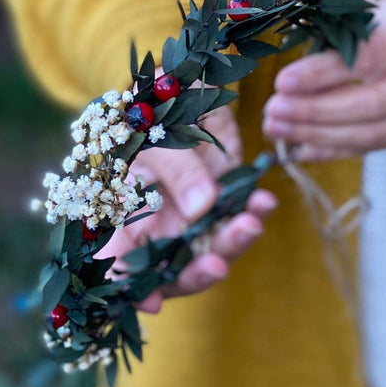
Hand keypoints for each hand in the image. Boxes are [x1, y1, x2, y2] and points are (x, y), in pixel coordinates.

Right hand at [104, 105, 276, 312]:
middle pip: (174, 267)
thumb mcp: (155, 136)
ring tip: (251, 223)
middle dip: (197, 271)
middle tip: (218, 265)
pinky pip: (240, 216)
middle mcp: (159, 226)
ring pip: (212, 248)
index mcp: (125, 216)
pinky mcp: (225, 200)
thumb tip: (202, 208)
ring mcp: (194, 217)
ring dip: (233, 242)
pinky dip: (253, 212)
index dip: (132, 288)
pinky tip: (263, 201)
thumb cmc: (152, 111)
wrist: (184, 84)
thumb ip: (177, 172)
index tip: (152, 302)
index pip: (122, 262)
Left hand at [262, 0, 385, 160]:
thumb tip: (284, 85)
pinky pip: (369, 146)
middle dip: (315, 112)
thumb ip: (329, 40)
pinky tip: (299, 147)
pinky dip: (332, 149)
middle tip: (273, 112)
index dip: (322, 75)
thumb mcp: (355, 12)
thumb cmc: (375, 16)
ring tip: (278, 129)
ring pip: (371, 133)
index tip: (282, 83)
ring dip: (318, 135)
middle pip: (371, 104)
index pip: (366, 59)